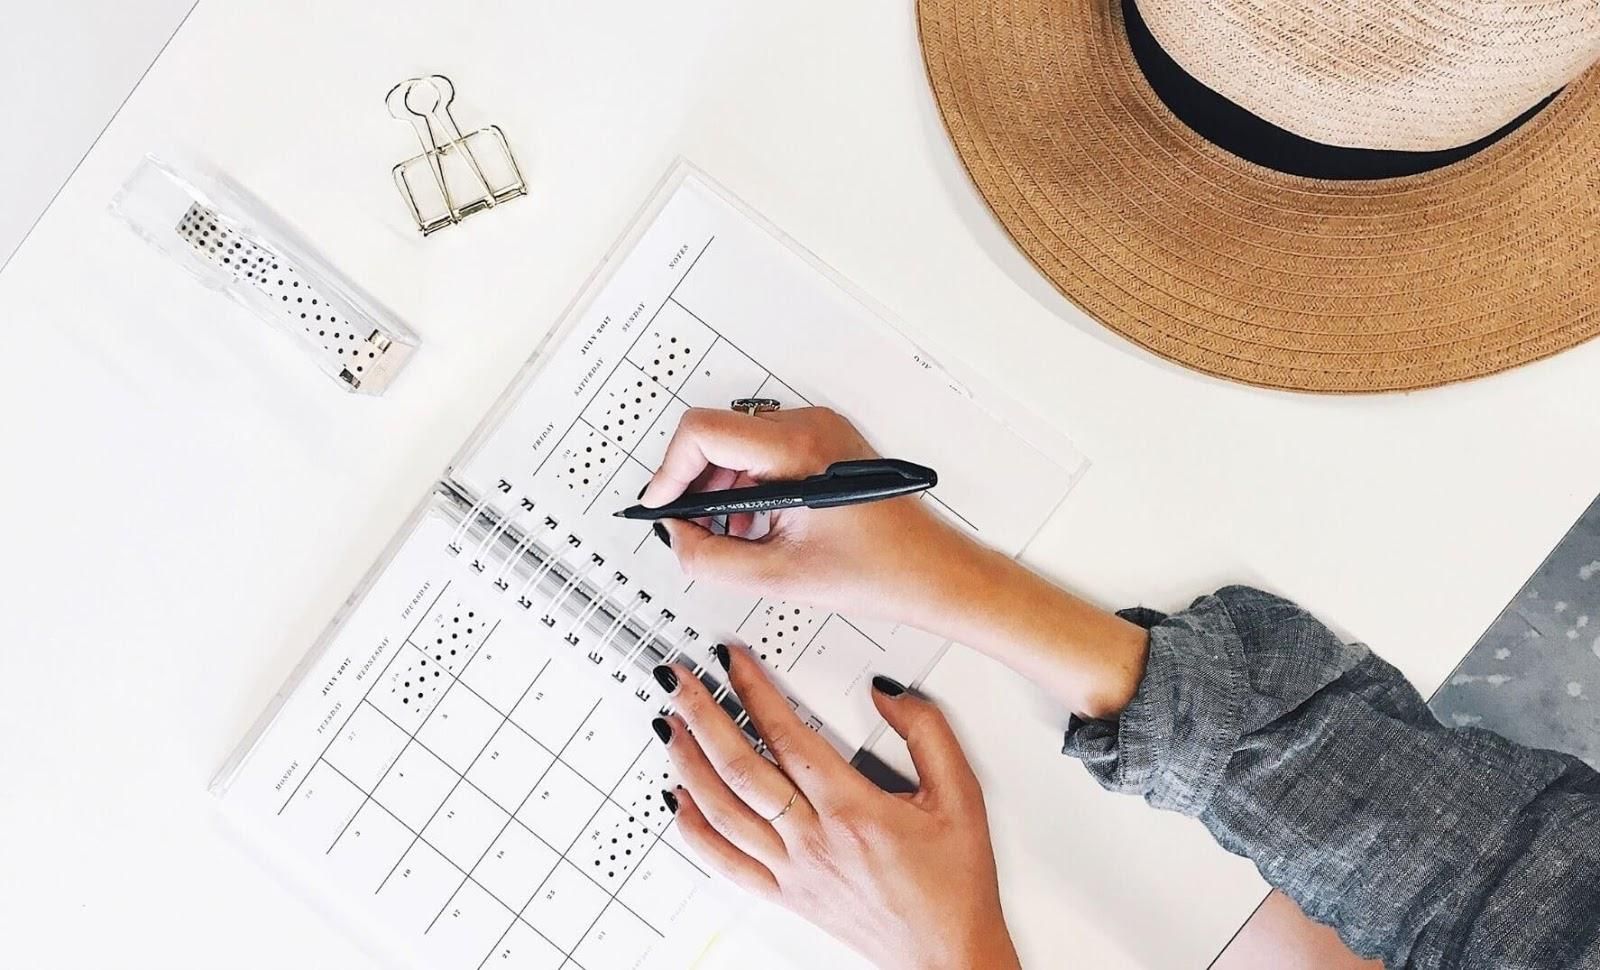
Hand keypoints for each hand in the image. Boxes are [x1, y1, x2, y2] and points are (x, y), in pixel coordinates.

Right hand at [643, 406, 1150, 719]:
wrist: (936, 574)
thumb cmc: (881, 573)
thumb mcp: (778, 577)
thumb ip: (709, 558)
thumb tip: (674, 538)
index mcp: (796, 449)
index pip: (702, 432)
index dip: (670, 472)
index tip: (661, 507)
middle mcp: (809, 426)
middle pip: (718, 435)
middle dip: (695, 484)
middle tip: (689, 528)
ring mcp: (821, 430)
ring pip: (740, 444)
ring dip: (721, 488)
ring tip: (730, 536)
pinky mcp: (828, 442)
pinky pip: (766, 451)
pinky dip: (749, 485)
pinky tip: (756, 526)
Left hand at [652, 646, 1019, 969]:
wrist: (948, 953)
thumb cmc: (954, 884)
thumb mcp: (962, 795)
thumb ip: (927, 732)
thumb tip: (886, 692)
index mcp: (852, 809)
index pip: (785, 734)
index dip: (752, 690)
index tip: (732, 661)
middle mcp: (813, 840)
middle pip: (739, 767)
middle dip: (702, 714)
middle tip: (679, 679)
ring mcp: (792, 870)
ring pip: (721, 810)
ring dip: (688, 763)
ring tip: (669, 724)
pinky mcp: (785, 895)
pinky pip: (724, 861)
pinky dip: (693, 829)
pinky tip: (678, 800)